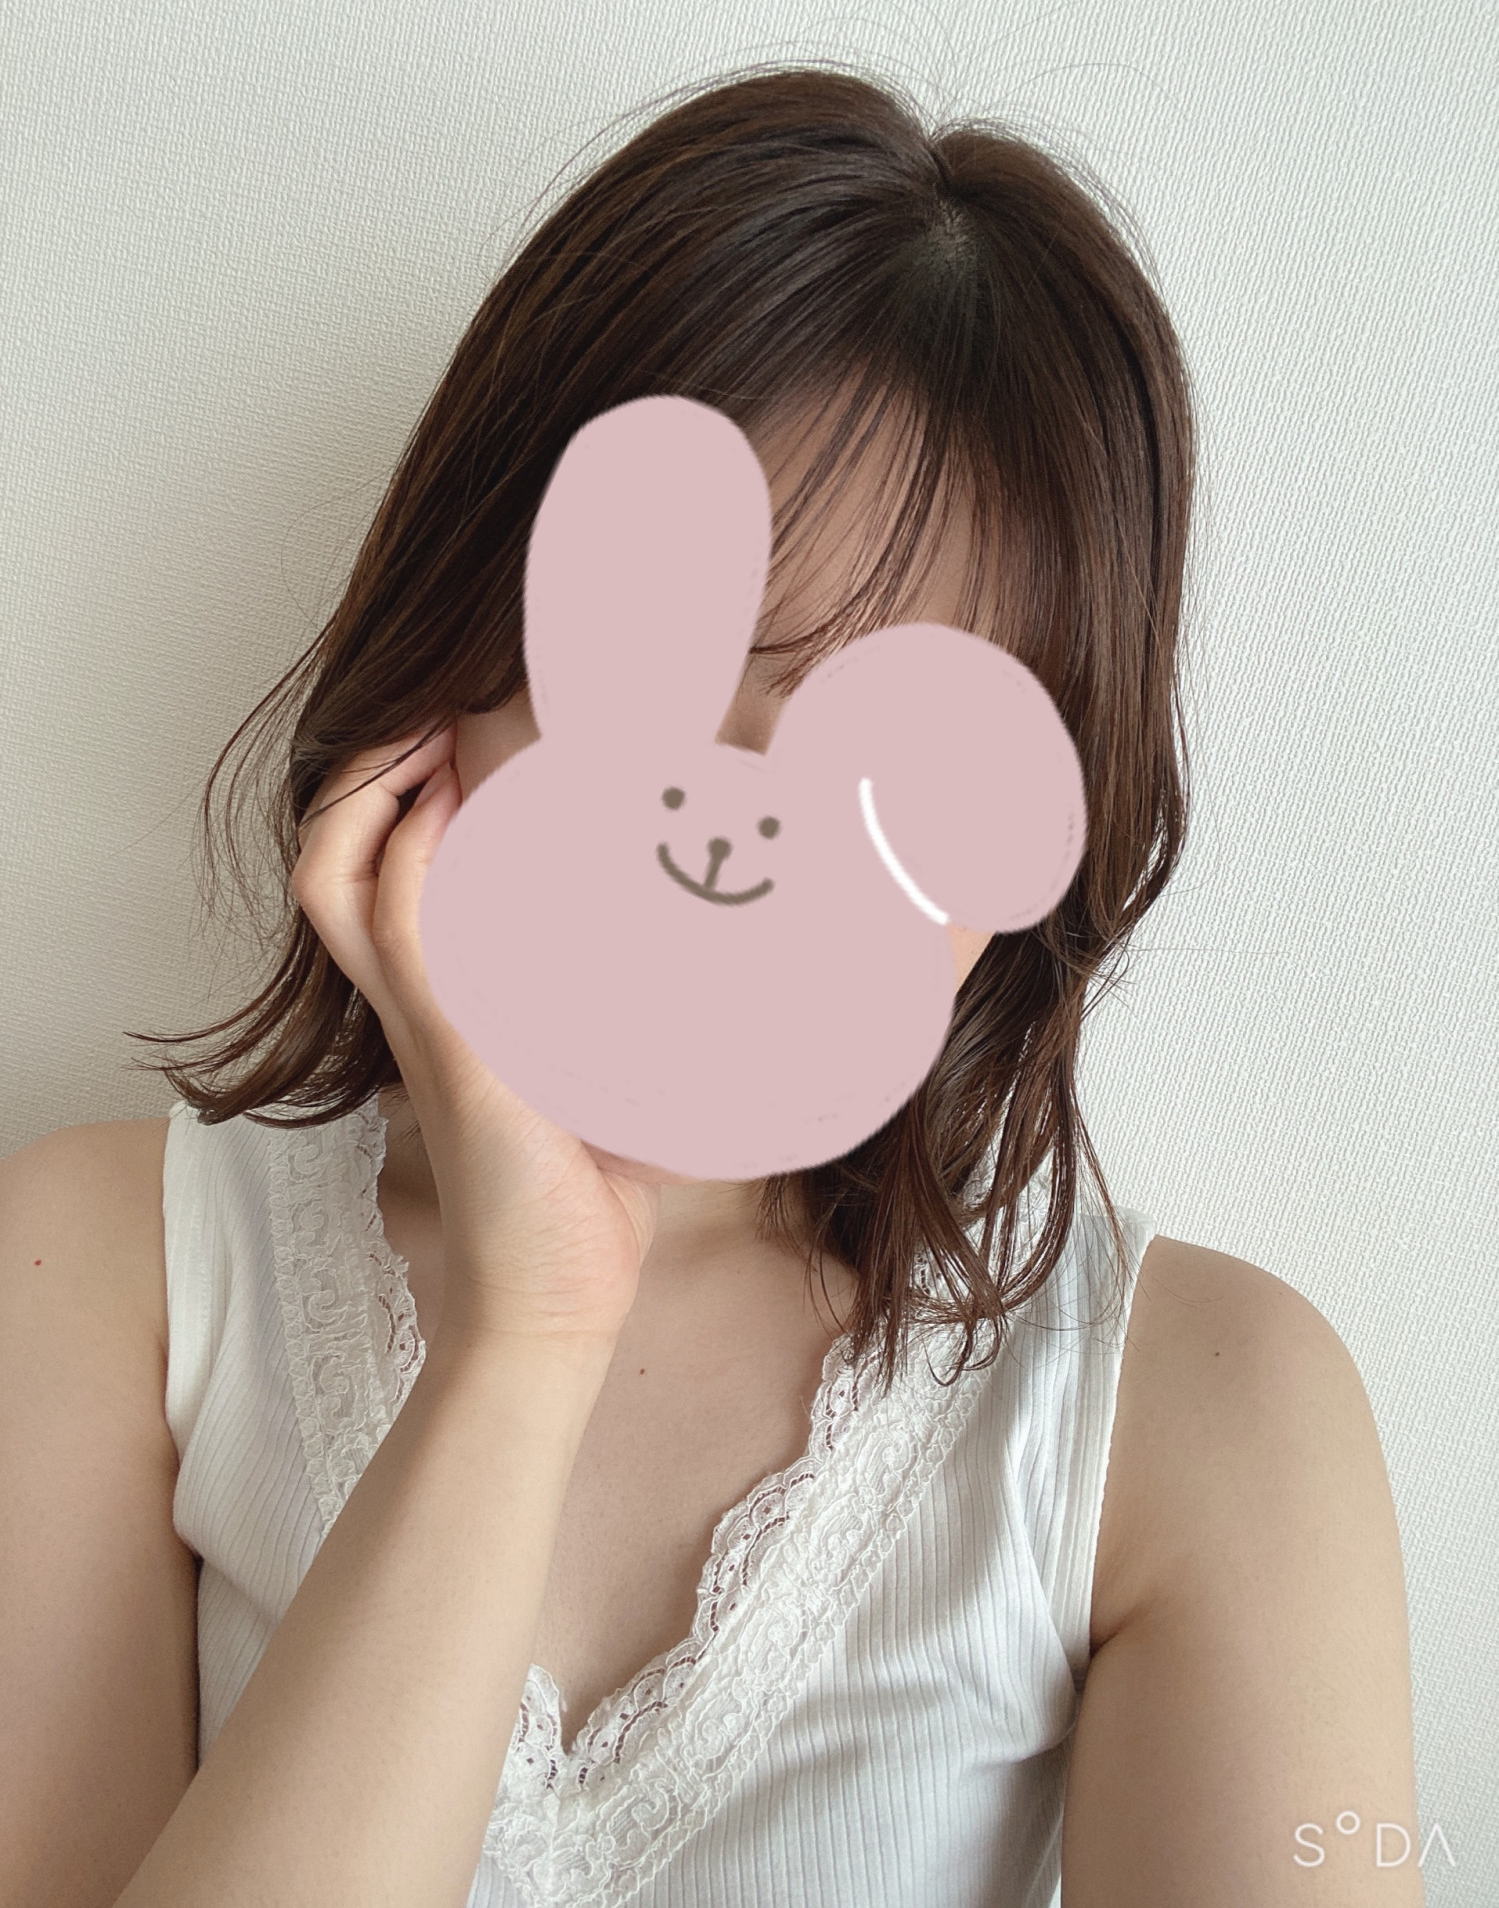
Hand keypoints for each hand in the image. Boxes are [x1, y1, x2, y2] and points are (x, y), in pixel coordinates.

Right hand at [290, 723, 660, 1354]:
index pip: (360, 885)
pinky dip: (414, 858)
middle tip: (424, 719)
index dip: (376, 804)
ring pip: (341, 882)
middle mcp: (410, 1007)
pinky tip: (451, 806)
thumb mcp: (587, 1086)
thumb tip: (709, 977)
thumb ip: (613, 1030)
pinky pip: (404, 934)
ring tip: (429, 736)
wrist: (547, 1303)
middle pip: (325, 866)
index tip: (438, 741)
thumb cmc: (572, 1202)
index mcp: (433, 1009)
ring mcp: (423, 1026)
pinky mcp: (455, 1054)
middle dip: (358, 778)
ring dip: (374, 793)